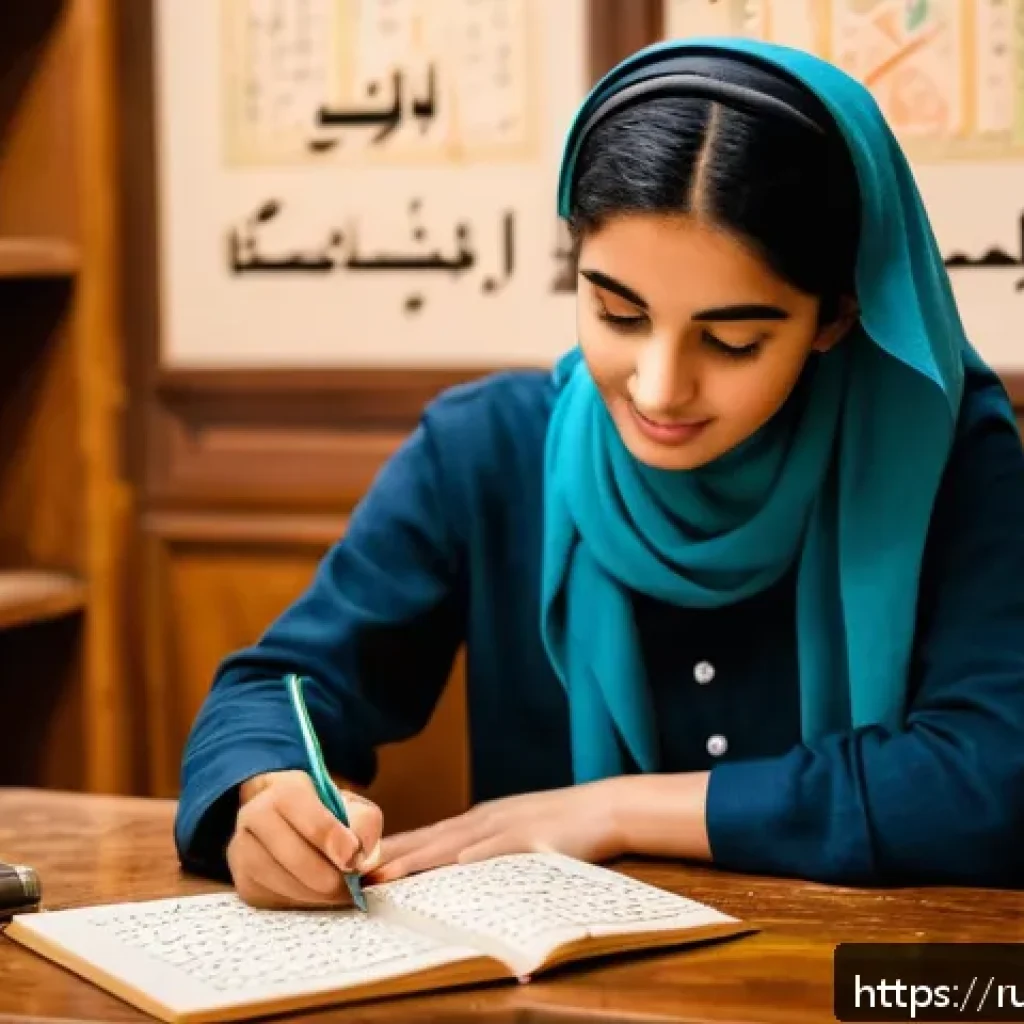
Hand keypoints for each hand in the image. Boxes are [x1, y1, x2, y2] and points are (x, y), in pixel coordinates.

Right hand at [227, 770, 382, 908]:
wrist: (286, 819)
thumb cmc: (325, 813)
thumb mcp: (352, 807)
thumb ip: (364, 825)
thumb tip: (361, 860)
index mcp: (286, 790)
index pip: (310, 820)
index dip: (335, 843)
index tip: (353, 859)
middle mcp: (255, 815)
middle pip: (296, 858)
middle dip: (331, 878)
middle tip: (352, 885)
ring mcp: (243, 849)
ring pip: (285, 885)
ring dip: (319, 895)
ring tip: (339, 892)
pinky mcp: (243, 882)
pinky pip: (277, 903)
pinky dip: (303, 903)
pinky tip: (315, 894)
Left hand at [367, 781, 625, 883]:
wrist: (604, 807)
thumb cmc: (562, 826)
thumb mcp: (515, 836)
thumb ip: (485, 847)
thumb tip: (454, 868)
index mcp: (479, 821)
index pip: (426, 837)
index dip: (393, 851)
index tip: (358, 862)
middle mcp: (485, 820)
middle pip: (428, 839)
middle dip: (390, 856)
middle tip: (352, 870)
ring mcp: (506, 826)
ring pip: (452, 844)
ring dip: (416, 859)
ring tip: (383, 873)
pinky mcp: (532, 836)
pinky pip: (498, 848)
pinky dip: (472, 856)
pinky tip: (451, 865)